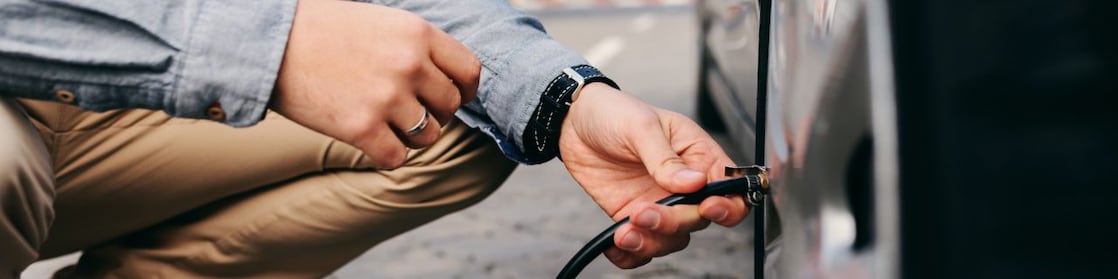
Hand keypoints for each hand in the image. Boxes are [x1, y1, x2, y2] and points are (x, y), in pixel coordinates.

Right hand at [271, 0, 479, 168]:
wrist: (266, 42)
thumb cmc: (318, 28)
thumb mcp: (378, 21)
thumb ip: (413, 46)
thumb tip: (442, 79)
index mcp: (417, 33)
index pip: (470, 71)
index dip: (464, 89)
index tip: (451, 96)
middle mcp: (410, 65)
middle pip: (450, 106)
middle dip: (435, 112)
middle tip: (409, 110)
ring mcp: (387, 99)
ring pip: (428, 136)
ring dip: (413, 136)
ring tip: (388, 125)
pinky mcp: (361, 129)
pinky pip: (398, 157)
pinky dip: (387, 154)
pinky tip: (370, 141)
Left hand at [559, 83, 748, 268]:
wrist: (574, 122)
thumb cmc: (615, 112)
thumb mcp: (642, 126)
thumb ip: (666, 158)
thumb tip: (694, 183)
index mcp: (698, 156)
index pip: (730, 189)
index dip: (727, 206)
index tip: (706, 207)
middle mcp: (684, 186)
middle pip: (698, 220)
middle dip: (673, 222)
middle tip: (643, 212)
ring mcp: (660, 203)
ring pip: (672, 239)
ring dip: (651, 241)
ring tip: (625, 230)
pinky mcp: (633, 216)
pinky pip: (642, 245)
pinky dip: (631, 254)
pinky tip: (616, 245)